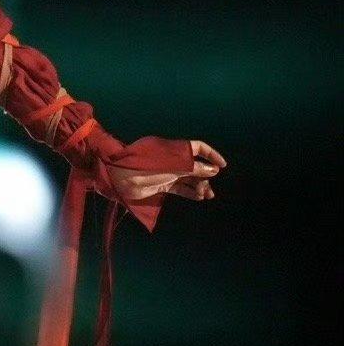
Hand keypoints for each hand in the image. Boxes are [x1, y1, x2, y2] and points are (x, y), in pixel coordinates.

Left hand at [106, 139, 226, 202]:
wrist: (121, 178)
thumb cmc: (146, 167)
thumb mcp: (172, 166)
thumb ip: (192, 168)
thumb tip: (212, 169)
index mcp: (173, 149)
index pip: (197, 148)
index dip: (211, 155)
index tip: (223, 166)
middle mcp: (172, 160)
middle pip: (194, 166)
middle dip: (205, 176)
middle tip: (210, 188)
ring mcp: (167, 173)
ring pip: (188, 178)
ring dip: (199, 186)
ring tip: (207, 195)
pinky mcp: (161, 185)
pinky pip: (180, 188)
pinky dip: (189, 192)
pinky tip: (199, 197)